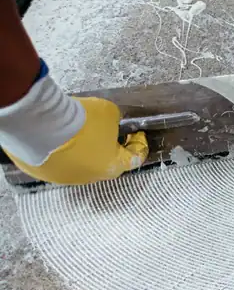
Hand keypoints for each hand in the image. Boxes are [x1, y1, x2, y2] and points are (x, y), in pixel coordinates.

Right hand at [4, 96, 147, 185]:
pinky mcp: (43, 173)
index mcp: (111, 166)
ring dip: (82, 152)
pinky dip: (59, 152)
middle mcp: (89, 177)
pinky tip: (56, 139)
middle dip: (109, 149)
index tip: (137, 135)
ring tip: (77, 134)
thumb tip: (110, 123)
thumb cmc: (79, 120)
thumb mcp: (108, 112)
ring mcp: (64, 178)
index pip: (134, 159)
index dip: (138, 145)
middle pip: (105, 163)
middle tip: (108, 134)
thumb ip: (114, 121)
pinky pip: (56, 162)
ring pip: (79, 165)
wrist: (39, 123)